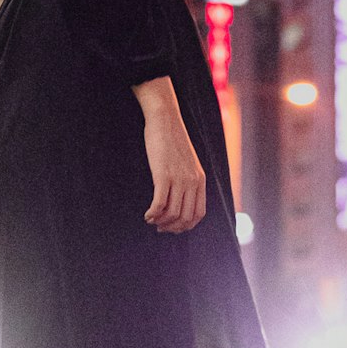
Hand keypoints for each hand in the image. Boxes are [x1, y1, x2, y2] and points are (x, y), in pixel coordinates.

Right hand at [141, 105, 205, 232]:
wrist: (165, 120)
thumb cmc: (172, 140)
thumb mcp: (187, 162)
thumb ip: (188, 179)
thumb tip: (180, 198)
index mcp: (200, 180)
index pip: (198, 214)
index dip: (186, 226)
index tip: (173, 227)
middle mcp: (192, 182)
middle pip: (186, 218)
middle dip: (172, 228)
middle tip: (160, 227)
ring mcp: (179, 179)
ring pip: (173, 214)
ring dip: (161, 222)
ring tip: (151, 220)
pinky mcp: (163, 175)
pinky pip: (159, 204)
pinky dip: (152, 214)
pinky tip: (146, 214)